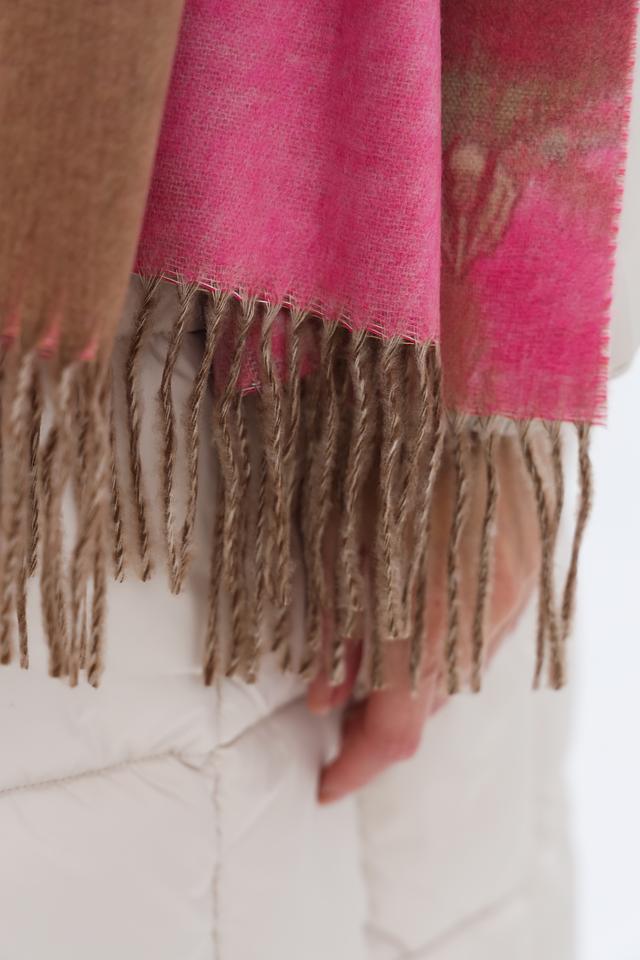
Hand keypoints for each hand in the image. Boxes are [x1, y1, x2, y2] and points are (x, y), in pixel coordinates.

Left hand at [307, 430, 541, 802]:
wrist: (471, 388)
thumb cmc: (385, 450)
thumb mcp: (339, 541)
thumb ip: (336, 630)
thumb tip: (322, 699)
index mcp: (427, 613)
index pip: (396, 730)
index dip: (357, 767)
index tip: (325, 785)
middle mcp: (482, 621)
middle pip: (430, 710)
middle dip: (378, 722)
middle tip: (335, 709)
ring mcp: (513, 600)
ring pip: (458, 676)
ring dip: (411, 684)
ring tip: (368, 655)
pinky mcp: (527, 576)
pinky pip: (483, 640)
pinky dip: (443, 648)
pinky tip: (415, 616)